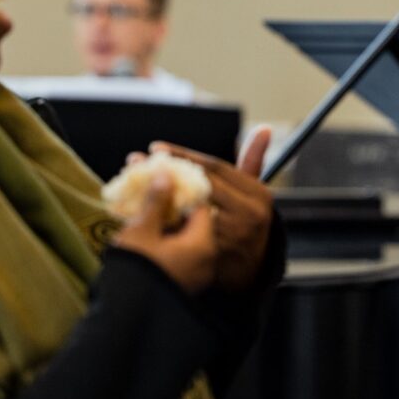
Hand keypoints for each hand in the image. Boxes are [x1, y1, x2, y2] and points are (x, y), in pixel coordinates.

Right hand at [113, 172, 216, 294]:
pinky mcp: (183, 284)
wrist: (123, 320)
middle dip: (174, 202)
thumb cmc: (134, 272)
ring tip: (146, 206)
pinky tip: (147, 229)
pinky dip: (166, 238)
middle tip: (154, 187)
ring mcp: (197, 274)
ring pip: (185, 237)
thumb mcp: (142, 231)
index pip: (202, 204)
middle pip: (194, 220)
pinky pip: (179, 252)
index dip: (183, 187)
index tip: (165, 176)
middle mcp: (206, 259)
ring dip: (168, 220)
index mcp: (204, 244)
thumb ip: (157, 201)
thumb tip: (166, 174)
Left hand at [149, 124, 274, 291]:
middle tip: (139, 161)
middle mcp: (248, 215)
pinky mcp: (212, 255)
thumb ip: (253, 160)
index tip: (158, 148)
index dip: (185, 155)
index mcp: (258, 195)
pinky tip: (140, 209)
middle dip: (168, 172)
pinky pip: (181, 234)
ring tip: (134, 182)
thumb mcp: (254, 192)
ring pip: (187, 212)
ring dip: (159, 197)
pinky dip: (161, 221)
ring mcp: (230, 237)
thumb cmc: (248, 221)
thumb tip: (263, 128)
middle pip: (200, 186)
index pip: (216, 168)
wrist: (252, 270)